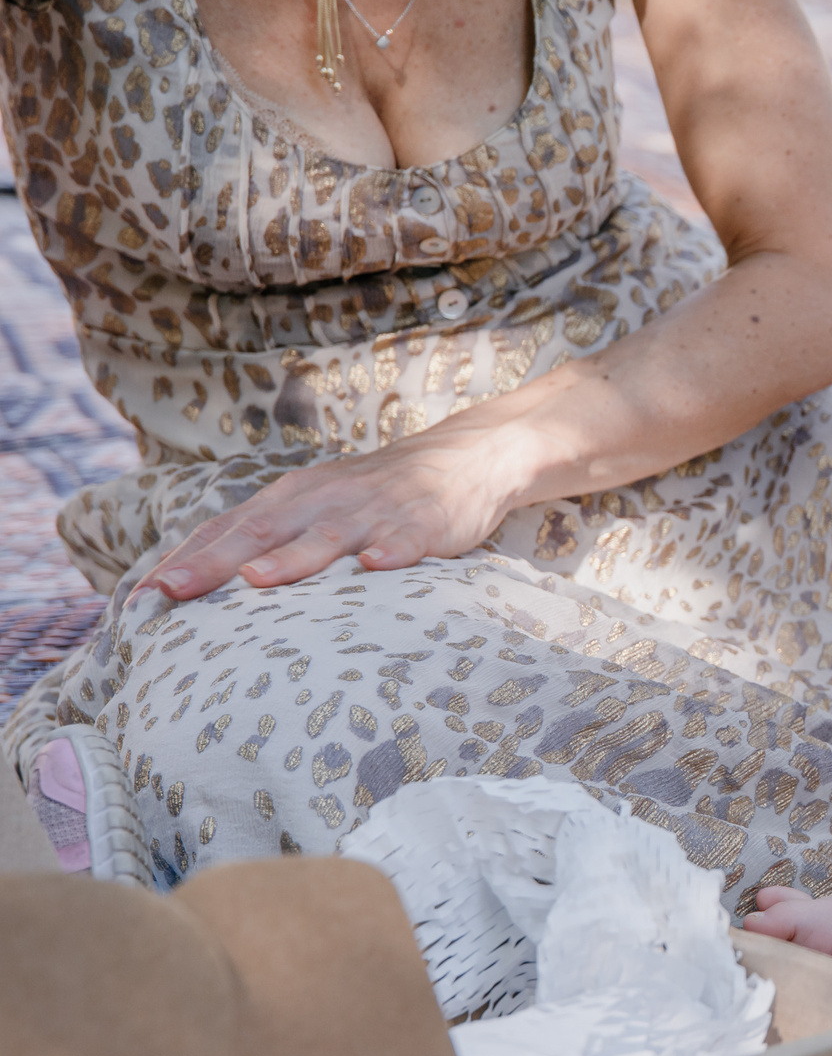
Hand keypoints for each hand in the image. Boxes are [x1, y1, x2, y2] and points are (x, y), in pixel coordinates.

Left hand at [143, 425, 531, 600]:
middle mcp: (325, 500)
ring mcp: (375, 509)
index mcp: (293, 498)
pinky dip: (392, 549)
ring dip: (294, 557)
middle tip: (173, 591)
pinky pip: (408, 536)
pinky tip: (377, 565)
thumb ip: (270, 539)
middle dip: (216, 561)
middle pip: (264, 531)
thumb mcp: (317, 507)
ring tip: (258, 579)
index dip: (187, 560)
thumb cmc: (378, 496)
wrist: (466, 457)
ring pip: (329, 535)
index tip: (143, 598)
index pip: (228, 528)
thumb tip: (206, 583)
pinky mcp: (427, 520)